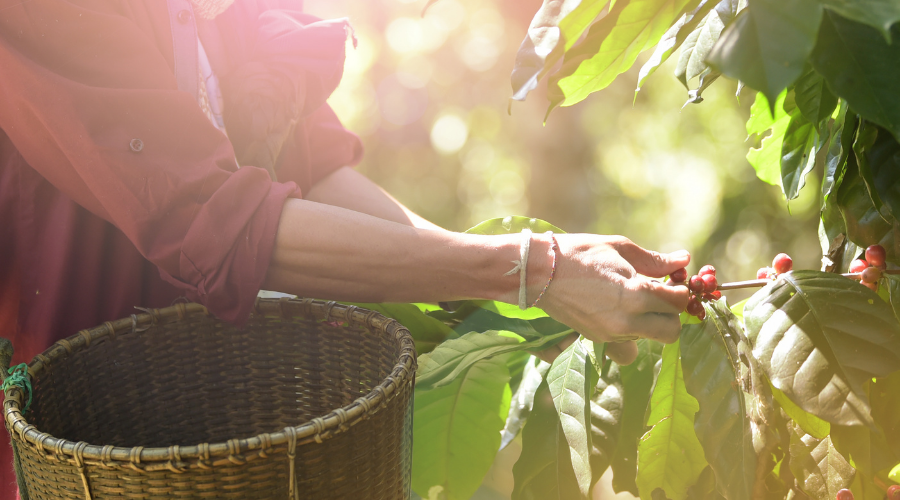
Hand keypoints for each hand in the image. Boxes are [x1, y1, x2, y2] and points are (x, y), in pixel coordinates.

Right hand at [536, 235, 689, 364]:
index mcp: (636, 293)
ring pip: (649, 338)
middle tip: (658, 296)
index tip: (671, 282)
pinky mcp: (598, 339)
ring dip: (650, 322)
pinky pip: (627, 342)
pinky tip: (617, 310)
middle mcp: (627, 320)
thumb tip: (683, 259)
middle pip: (671, 331)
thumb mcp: (619, 248)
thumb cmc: (579, 254)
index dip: (680, 290)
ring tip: (634, 301)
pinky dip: (630, 329)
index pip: (677, 302)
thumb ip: (654, 259)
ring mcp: (611, 333)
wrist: (539, 272)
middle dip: (670, 314)